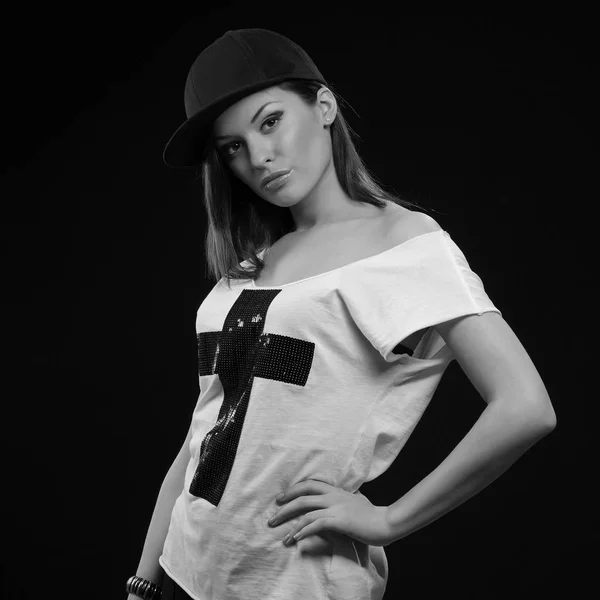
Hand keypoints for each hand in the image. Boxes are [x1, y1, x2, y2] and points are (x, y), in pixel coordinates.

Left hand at [268, 478, 392, 546]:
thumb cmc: (371, 515)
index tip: (280, 499)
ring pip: (306, 511)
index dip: (293, 490)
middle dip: (284, 508)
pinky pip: (316, 524)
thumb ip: (341, 501)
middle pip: (302, 497)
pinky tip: (296, 539)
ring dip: (290, 524)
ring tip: (282, 536)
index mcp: (336, 490)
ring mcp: (336, 507)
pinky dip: (304, 531)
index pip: (309, 484)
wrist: (386, 522)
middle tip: (272, 518)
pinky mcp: (340, 520)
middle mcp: (333, 496)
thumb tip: (332, 504)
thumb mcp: (353, 502)